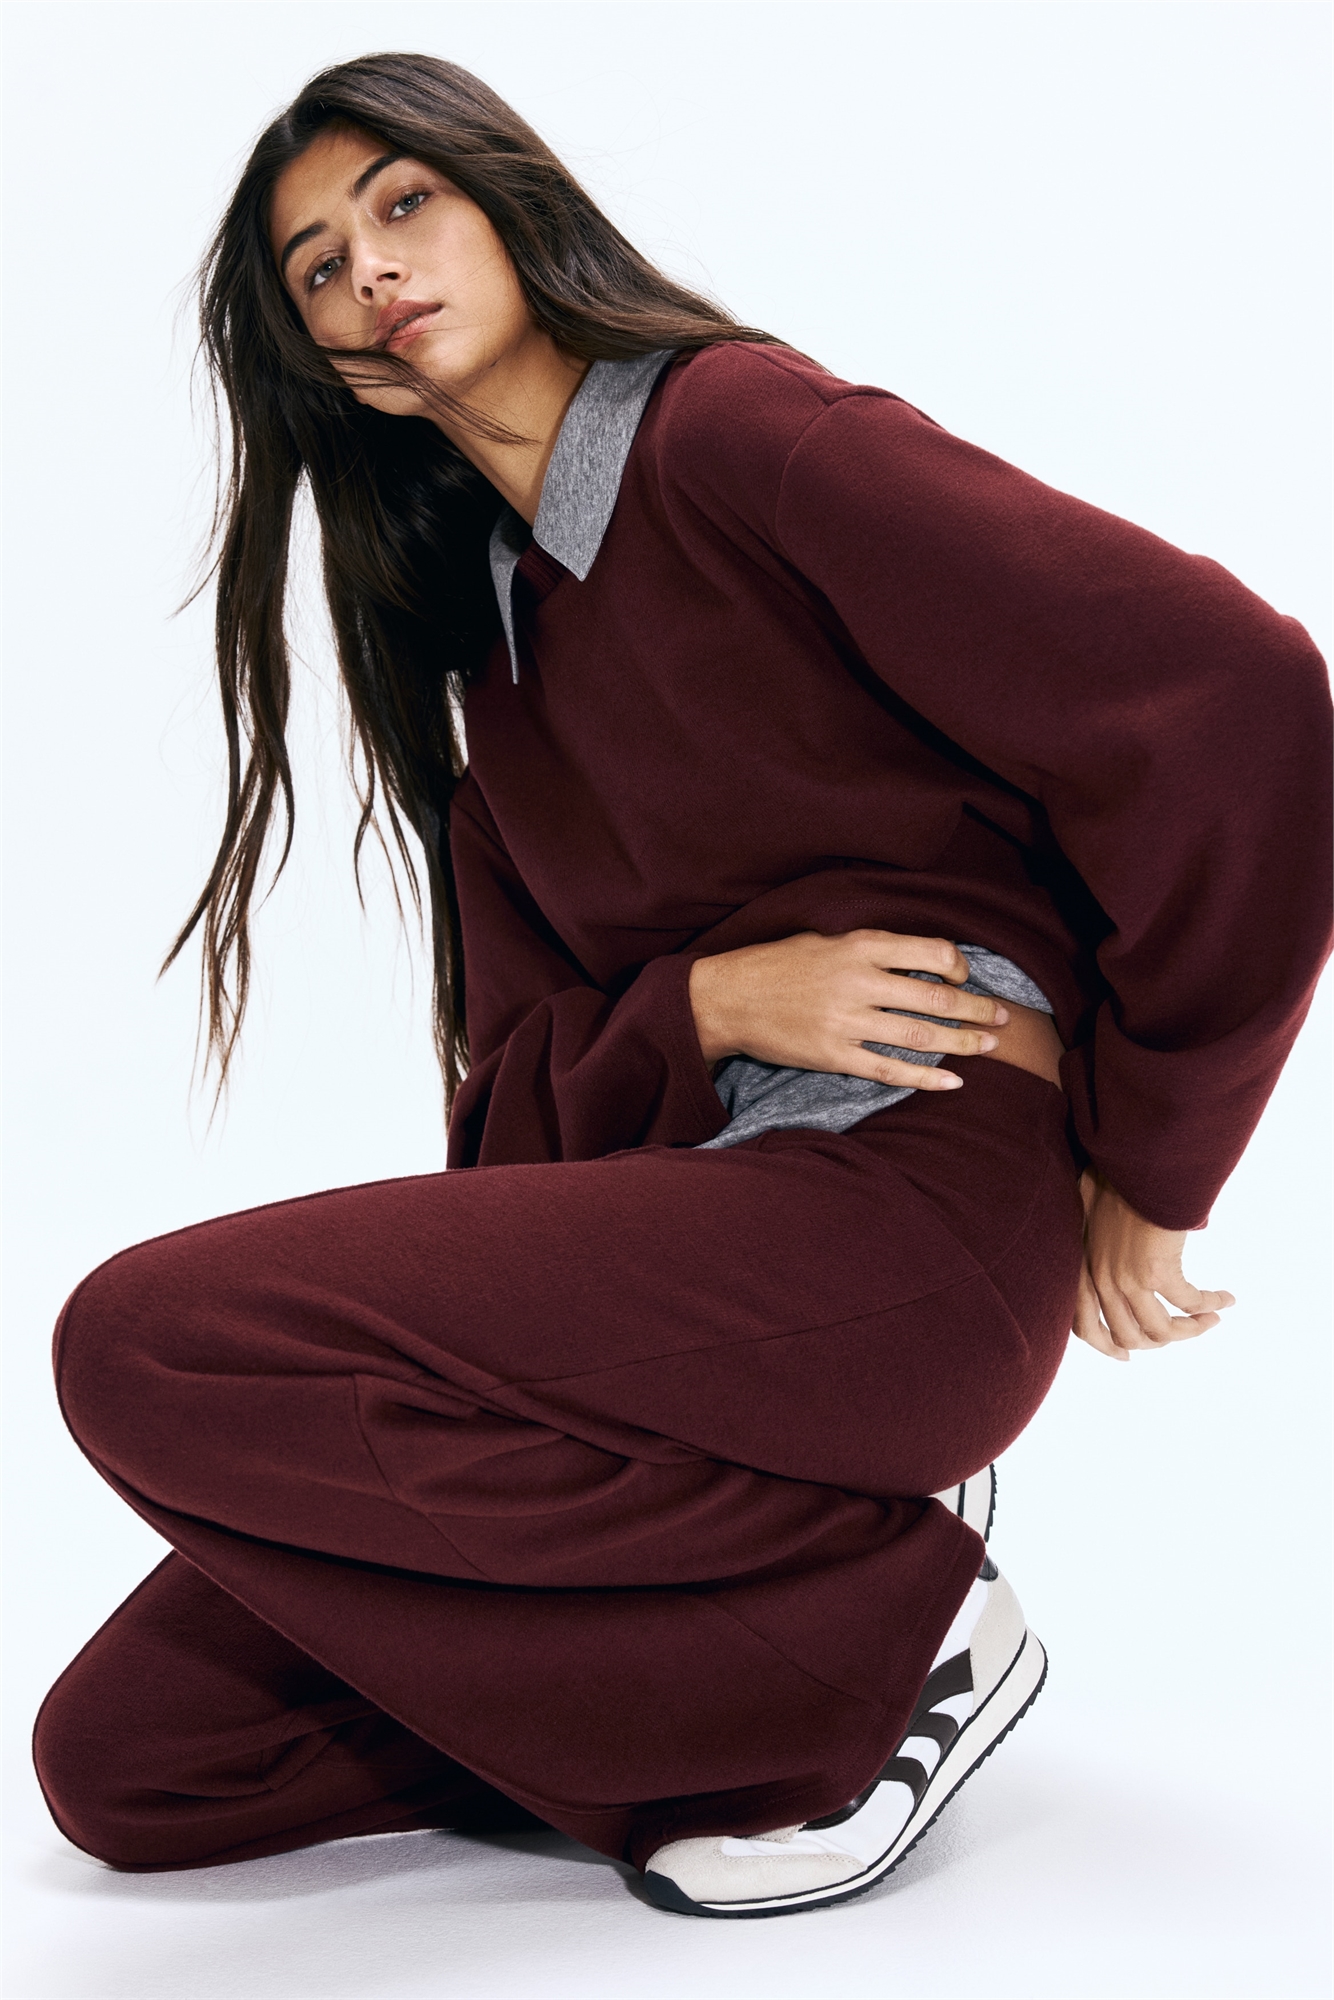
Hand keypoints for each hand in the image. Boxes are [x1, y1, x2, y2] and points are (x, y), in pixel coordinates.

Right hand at [688, 930, 1005, 1090]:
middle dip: (976, 1008)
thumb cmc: (777, 965)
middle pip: (935, 997)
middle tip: (1002, 1017)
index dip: (959, 966)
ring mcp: (847, 1022)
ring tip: (988, 1046)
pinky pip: (890, 1070)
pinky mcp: (834, 1055)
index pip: (931, 952)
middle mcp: (858, 982)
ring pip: (920, 1035)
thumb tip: (920, 962)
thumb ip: (870, 949)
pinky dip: (925, 1077)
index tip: (965, 976)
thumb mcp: (824, 939)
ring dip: (962, 1042)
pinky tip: (952, 1082)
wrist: (728, 998)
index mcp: (859, 946)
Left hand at [1074, 1171, 1235, 1361]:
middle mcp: (1100, 1279)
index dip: (1106, 1347)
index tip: (1126, 1358)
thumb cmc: (1113, 1174)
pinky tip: (1225, 1298)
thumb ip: (1098, 1235)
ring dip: (1191, 1330)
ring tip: (1210, 1319)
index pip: (1083, 1326)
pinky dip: (1210, 1305)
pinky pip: (1189, 1304)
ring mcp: (1127, 1279)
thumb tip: (1117, 1240)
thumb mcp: (1091, 1210)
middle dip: (1159, 1341)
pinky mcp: (1156, 1272)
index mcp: (1082, 1266)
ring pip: (1161, 1331)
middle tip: (1184, 1333)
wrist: (1132, 1160)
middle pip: (1128, 1336)